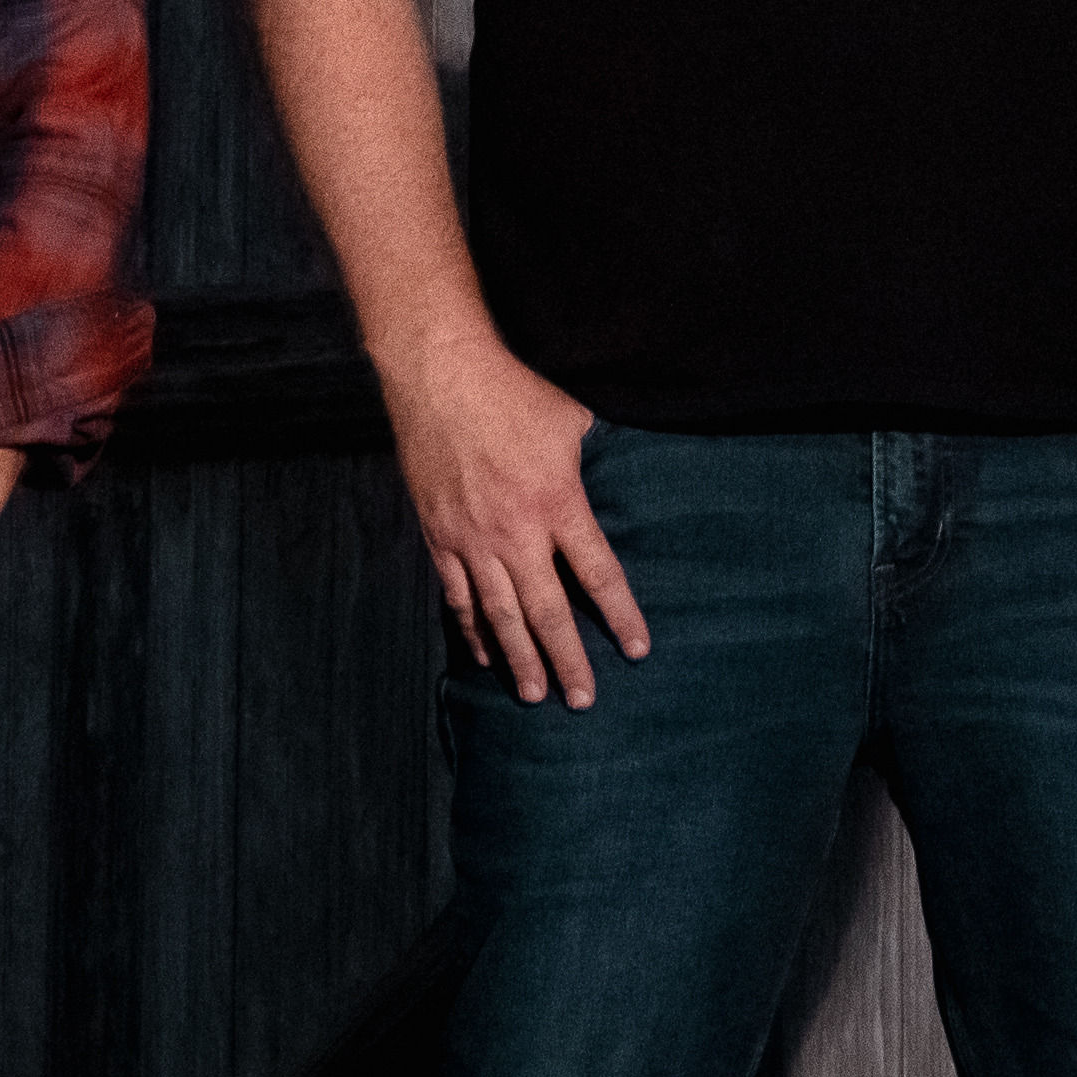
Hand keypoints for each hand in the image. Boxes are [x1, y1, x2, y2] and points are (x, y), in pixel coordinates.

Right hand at [388, 328, 645, 705]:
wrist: (440, 376)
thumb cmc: (512, 394)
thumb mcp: (573, 423)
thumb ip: (595, 464)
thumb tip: (621, 481)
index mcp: (558, 503)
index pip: (598, 574)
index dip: (620, 616)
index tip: (637, 650)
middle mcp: (515, 531)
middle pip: (547, 611)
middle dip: (568, 659)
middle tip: (583, 700)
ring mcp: (472, 538)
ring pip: (499, 614)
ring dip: (519, 658)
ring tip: (534, 694)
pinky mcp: (440, 535)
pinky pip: (457, 595)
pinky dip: (472, 630)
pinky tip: (485, 655)